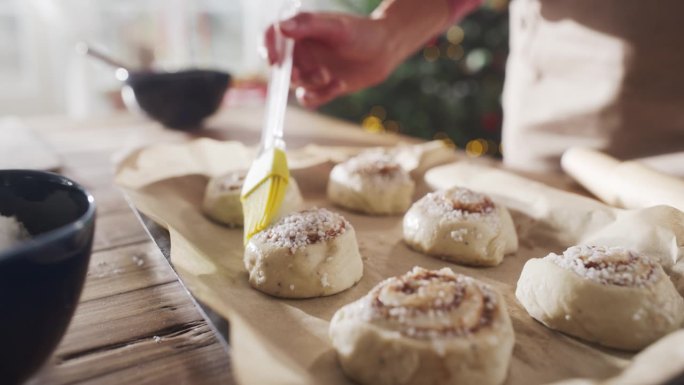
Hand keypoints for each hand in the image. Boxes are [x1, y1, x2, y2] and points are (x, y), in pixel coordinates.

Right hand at [265, 13, 400, 107]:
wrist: (386, 51)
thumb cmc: (362, 33)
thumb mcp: (337, 27)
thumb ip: (308, 26)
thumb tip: (281, 28)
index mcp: (299, 31)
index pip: (271, 36)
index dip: (267, 48)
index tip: (275, 60)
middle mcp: (301, 51)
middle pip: (281, 66)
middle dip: (290, 73)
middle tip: (301, 74)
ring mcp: (310, 70)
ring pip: (296, 85)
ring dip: (310, 84)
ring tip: (329, 76)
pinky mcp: (321, 88)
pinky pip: (309, 99)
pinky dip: (320, 96)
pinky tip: (338, 85)